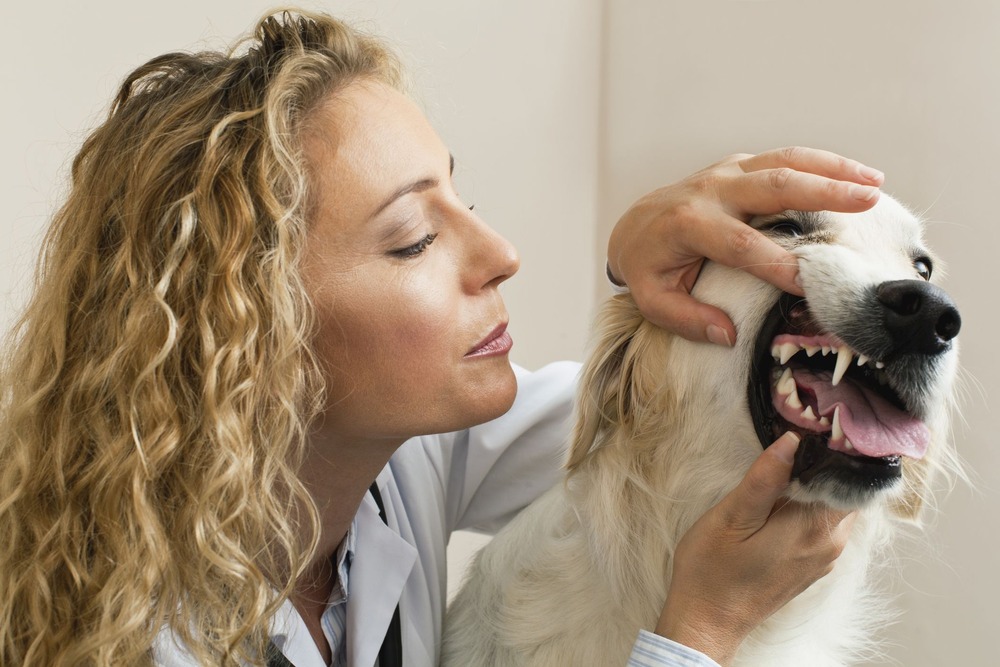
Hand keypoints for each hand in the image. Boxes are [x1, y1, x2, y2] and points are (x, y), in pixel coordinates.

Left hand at [607, 147, 883, 345]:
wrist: (632, 225)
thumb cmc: (646, 267)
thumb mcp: (652, 300)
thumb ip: (687, 319)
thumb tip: (729, 336)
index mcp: (688, 225)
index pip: (739, 244)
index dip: (776, 263)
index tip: (812, 284)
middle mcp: (710, 191)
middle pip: (772, 185)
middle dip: (822, 193)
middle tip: (866, 203)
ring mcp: (726, 173)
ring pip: (784, 160)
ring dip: (833, 169)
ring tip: (876, 184)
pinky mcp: (739, 166)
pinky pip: (784, 158)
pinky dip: (823, 164)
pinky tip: (856, 175)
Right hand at [654, 432, 855, 665]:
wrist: (707, 623)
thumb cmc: (712, 572)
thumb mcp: (731, 518)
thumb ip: (764, 480)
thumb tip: (792, 442)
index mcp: (813, 529)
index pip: (846, 476)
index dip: (833, 447)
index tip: (813, 424)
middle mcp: (829, 544)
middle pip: (845, 490)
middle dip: (826, 463)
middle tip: (797, 436)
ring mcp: (823, 557)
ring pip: (835, 506)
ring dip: (817, 484)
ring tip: (787, 463)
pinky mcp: (813, 565)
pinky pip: (824, 523)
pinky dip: (811, 504)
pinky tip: (783, 494)